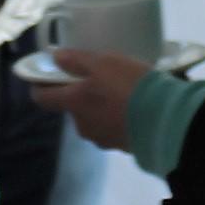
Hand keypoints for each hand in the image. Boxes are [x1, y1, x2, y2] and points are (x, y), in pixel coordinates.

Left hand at [30, 48, 151, 149]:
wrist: (165, 119)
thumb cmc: (129, 86)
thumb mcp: (103, 63)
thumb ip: (76, 60)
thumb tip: (55, 58)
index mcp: (73, 104)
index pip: (42, 99)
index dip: (39, 87)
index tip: (42, 77)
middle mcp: (83, 126)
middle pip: (72, 108)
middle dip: (80, 95)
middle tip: (97, 79)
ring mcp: (103, 139)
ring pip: (94, 119)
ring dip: (101, 107)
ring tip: (120, 93)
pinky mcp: (123, 146)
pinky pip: (113, 128)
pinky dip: (118, 118)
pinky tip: (134, 108)